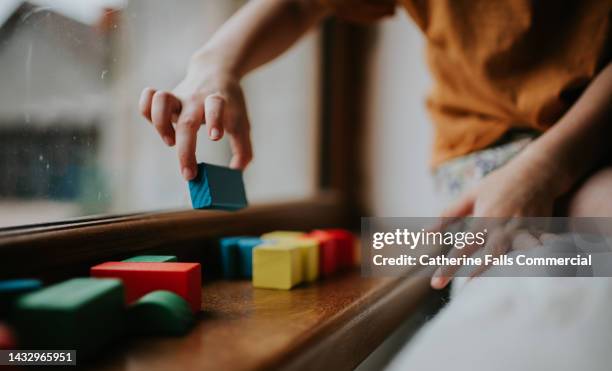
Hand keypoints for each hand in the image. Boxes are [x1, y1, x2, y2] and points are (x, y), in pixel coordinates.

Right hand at [138, 56, 252, 179]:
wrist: (216, 71)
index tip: (215, 136)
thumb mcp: (241, 123)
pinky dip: (146, 110)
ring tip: (171, 141)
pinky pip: (148, 98)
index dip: (214, 120)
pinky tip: (158, 125)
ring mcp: (179, 97)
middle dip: (186, 150)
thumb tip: (236, 172)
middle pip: (187, 122)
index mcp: (219, 102)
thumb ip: (243, 150)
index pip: (216, 106)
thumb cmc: (230, 104)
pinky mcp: (166, 97)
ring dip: (161, 124)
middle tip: (189, 174)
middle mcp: (197, 99)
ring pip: (161, 100)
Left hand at [431, 152, 563, 287]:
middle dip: (477, 275)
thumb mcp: (470, 196)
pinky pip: (543, 252)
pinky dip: (544, 263)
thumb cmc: (499, 184)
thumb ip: (447, 216)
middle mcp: (505, 227)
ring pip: (520, 256)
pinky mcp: (543, 233)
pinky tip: (545, 277)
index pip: (463, 248)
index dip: (449, 266)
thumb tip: (425, 234)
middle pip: (491, 256)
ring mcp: (526, 231)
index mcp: (485, 219)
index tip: (436, 284)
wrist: (538, 171)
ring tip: (506, 292)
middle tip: (464, 295)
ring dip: (514, 272)